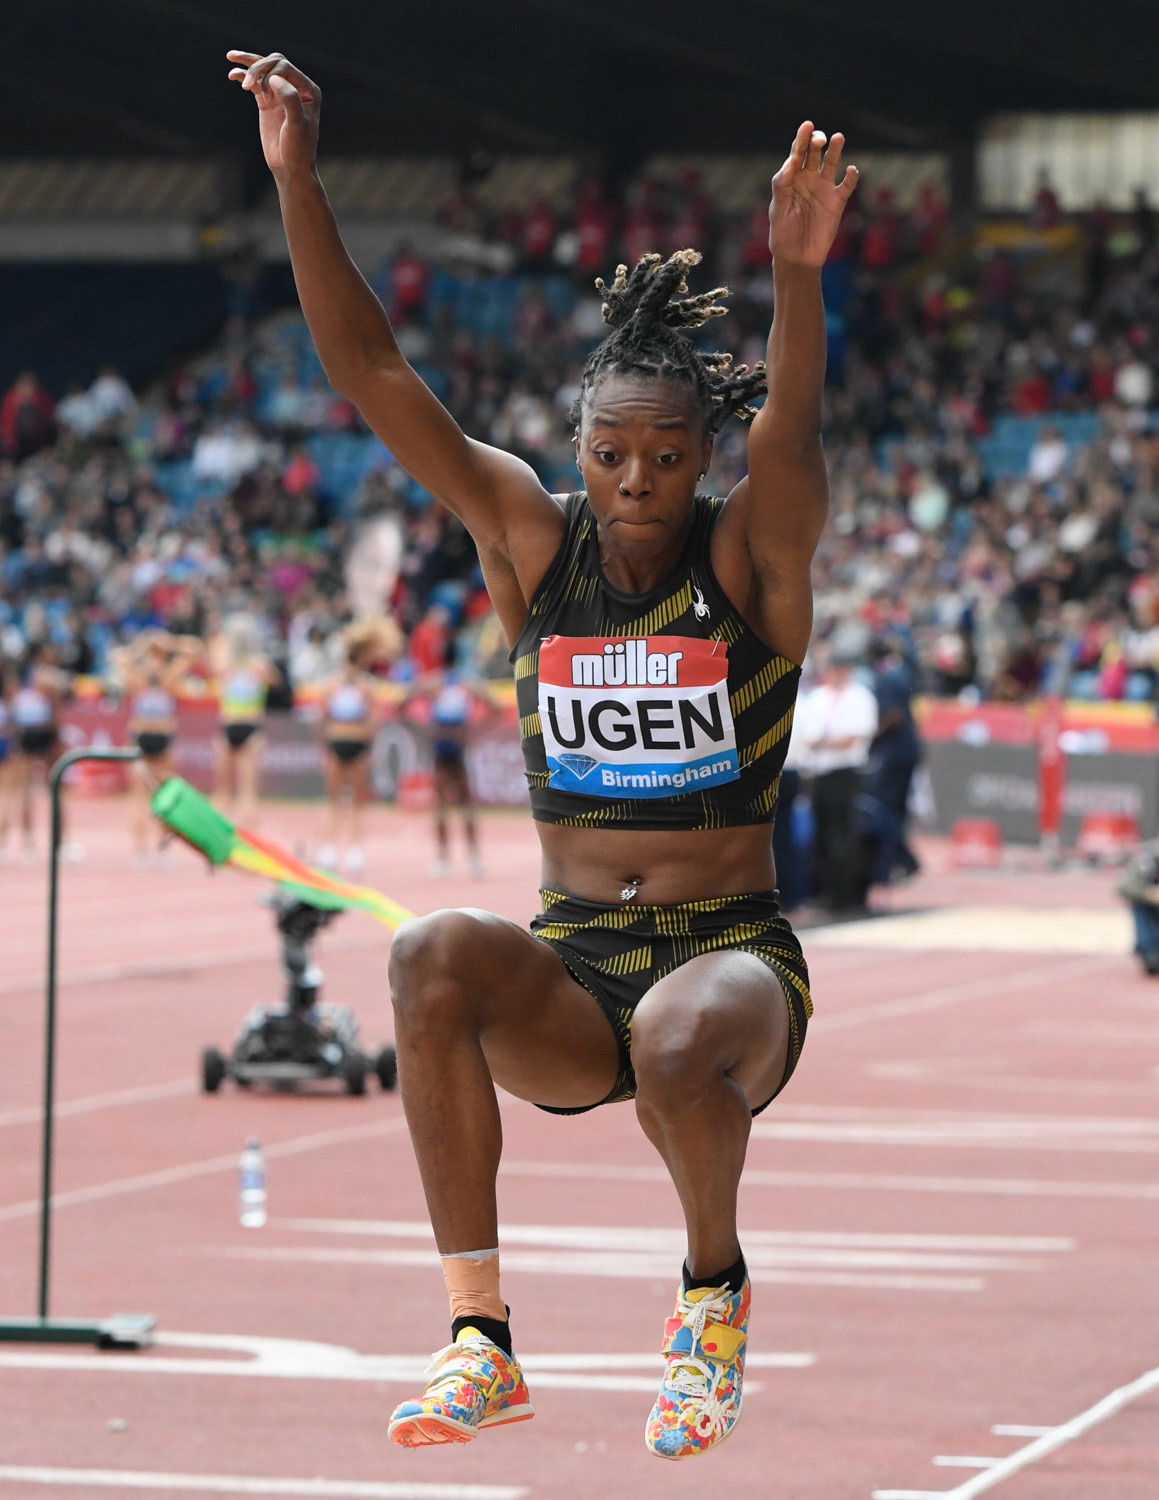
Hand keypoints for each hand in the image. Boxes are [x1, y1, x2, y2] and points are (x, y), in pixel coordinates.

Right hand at [226, 50, 320, 180]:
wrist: (290, 167)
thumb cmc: (298, 148)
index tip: (266, 94)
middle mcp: (295, 88)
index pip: (286, 67)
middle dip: (258, 68)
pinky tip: (232, 75)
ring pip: (263, 69)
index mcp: (308, 90)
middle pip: (273, 63)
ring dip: (248, 63)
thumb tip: (274, 77)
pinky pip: (254, 83)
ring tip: (231, 56)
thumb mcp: (297, 125)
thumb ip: (290, 99)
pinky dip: (243, 76)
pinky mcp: (267, 101)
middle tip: (247, 85)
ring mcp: (280, 94)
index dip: (272, 73)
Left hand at [768, 121, 857, 268]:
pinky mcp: (837, 202)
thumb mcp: (778, 210)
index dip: (801, 139)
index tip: (806, 127)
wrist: (797, 258)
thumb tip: (791, 161)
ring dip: (835, 150)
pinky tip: (851, 170)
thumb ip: (782, 185)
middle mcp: (808, 178)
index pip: (796, 153)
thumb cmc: (782, 234)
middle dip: (816, 142)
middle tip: (819, 139)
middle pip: (814, 153)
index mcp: (791, 178)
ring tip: (838, 138)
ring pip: (831, 163)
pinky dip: (851, 177)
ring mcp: (824, 188)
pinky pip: (846, 186)